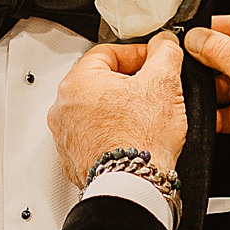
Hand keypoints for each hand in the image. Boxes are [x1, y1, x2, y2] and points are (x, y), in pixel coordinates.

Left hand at [49, 31, 186, 186]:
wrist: (133, 186)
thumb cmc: (141, 140)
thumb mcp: (164, 83)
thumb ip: (165, 52)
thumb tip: (165, 43)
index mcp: (77, 82)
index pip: (108, 52)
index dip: (138, 54)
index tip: (154, 62)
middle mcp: (63, 108)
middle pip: (101, 82)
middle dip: (129, 83)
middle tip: (153, 91)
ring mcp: (66, 136)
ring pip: (97, 110)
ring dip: (120, 110)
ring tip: (145, 118)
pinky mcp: (74, 159)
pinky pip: (94, 137)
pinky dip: (112, 135)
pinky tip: (132, 139)